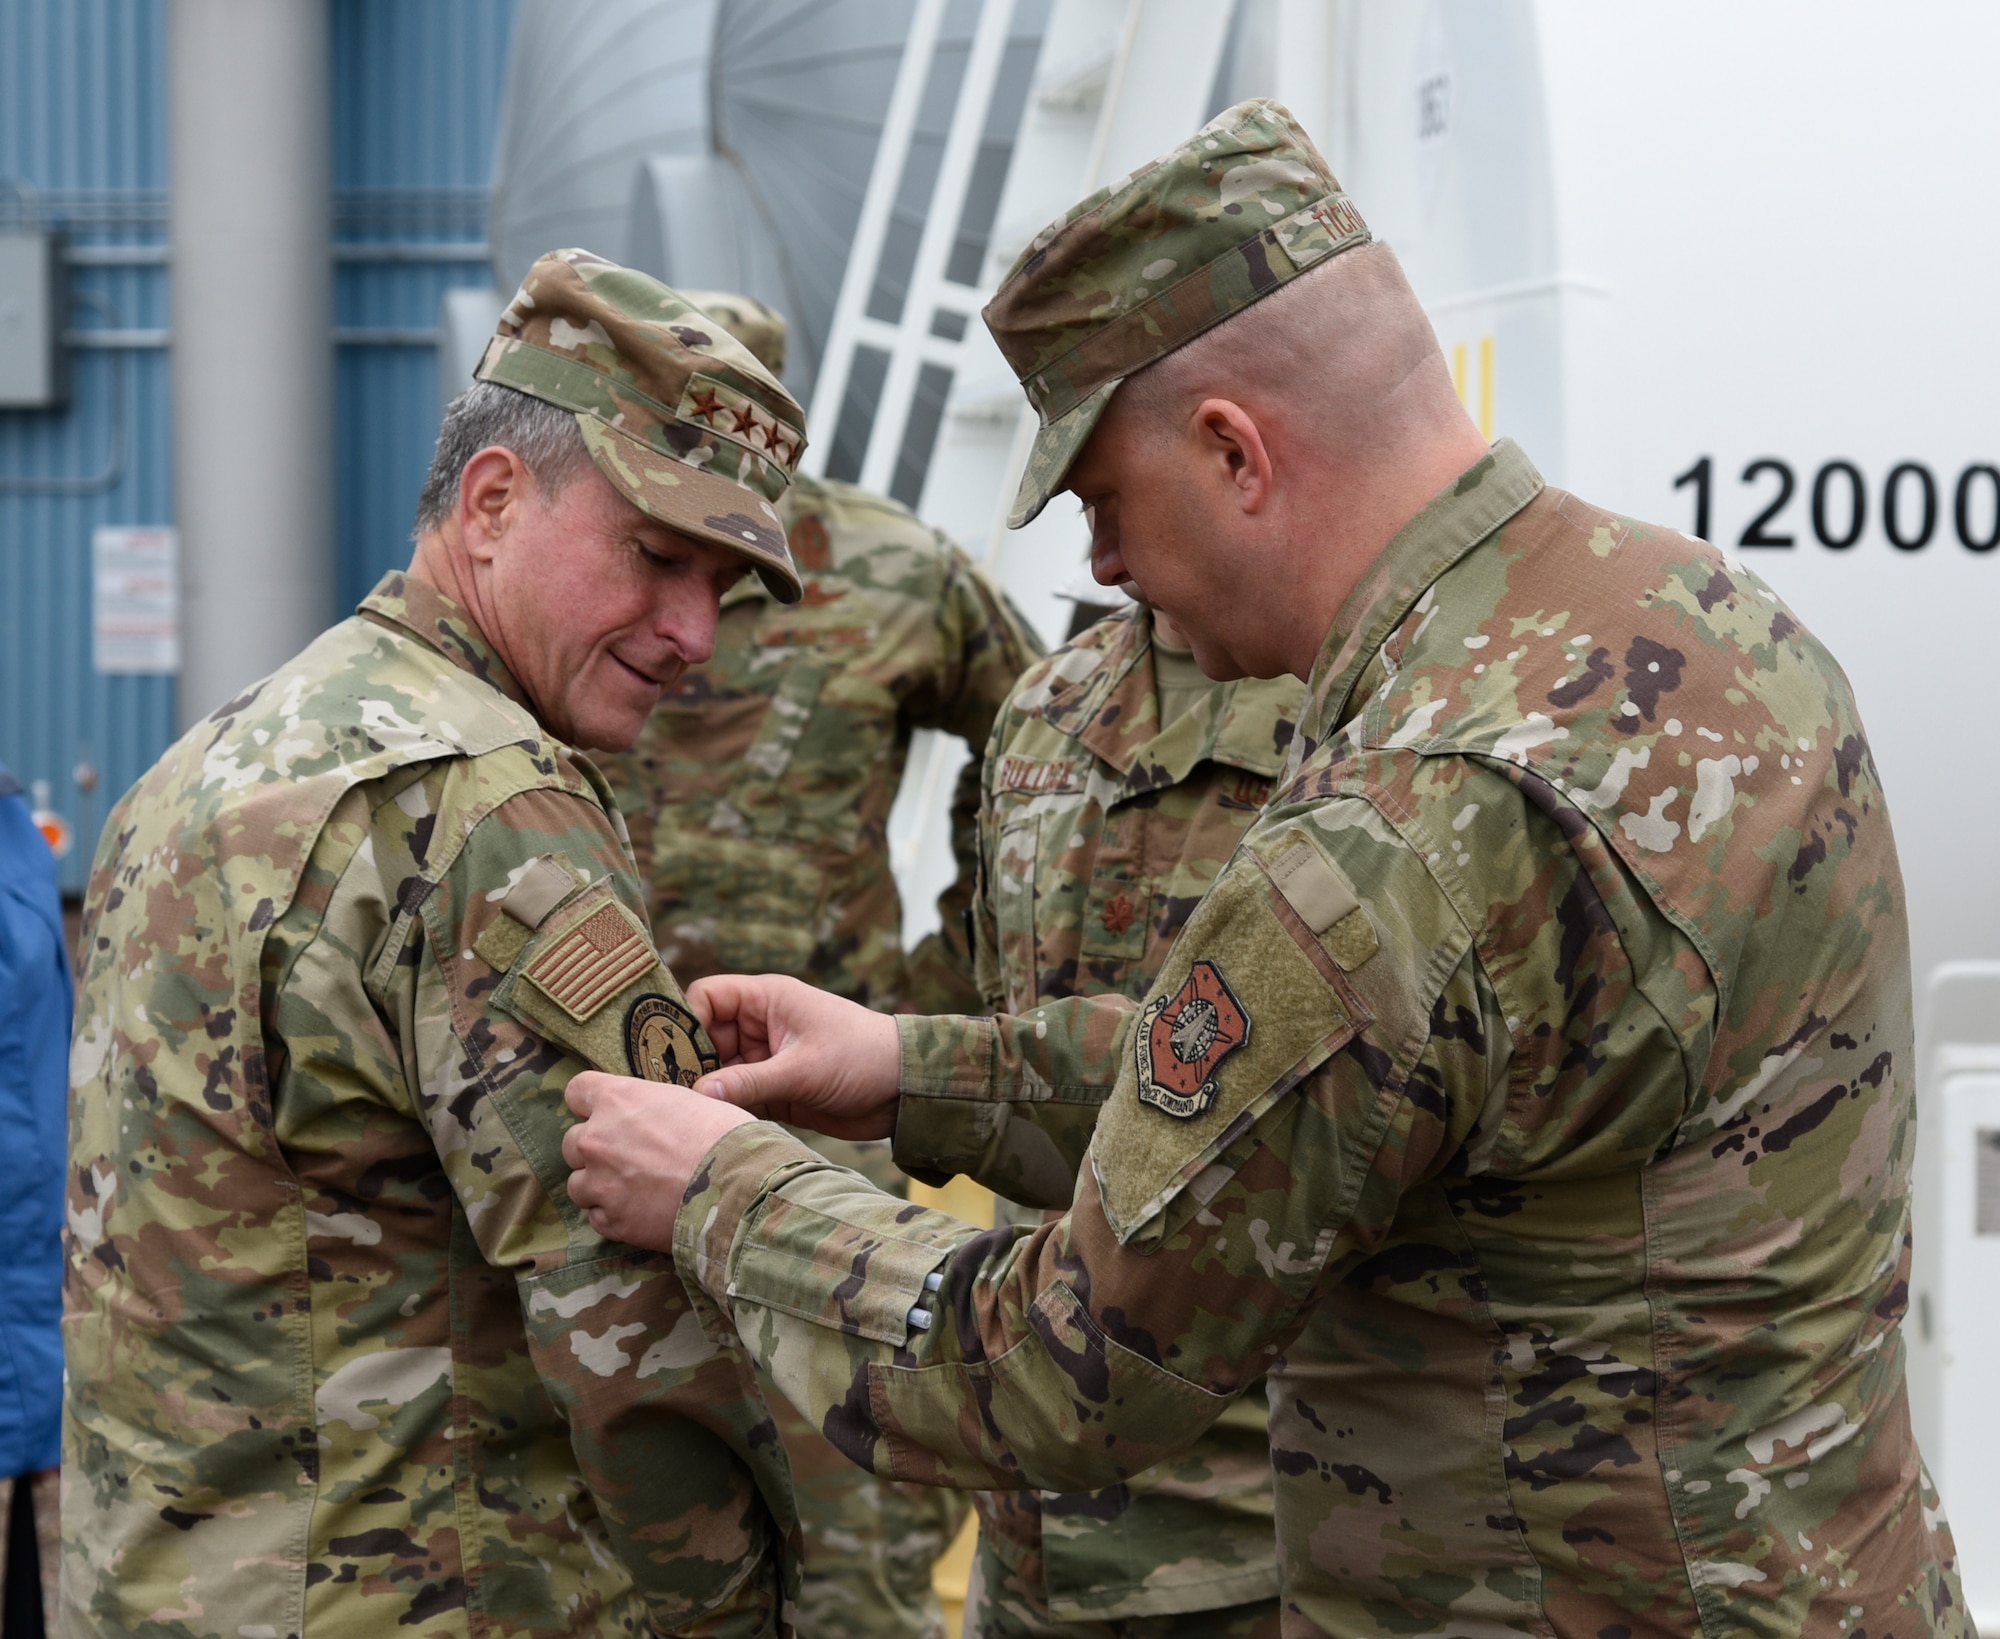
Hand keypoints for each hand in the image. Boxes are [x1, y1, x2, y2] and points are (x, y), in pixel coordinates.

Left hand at [562, 1073, 751, 1247]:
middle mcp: (597, 1138)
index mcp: (617, 1099)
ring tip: (636, 1190)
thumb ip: (653, 1108)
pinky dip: (614, 1215)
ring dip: (600, 1186)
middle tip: (629, 1157)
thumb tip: (652, 1117)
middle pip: (571, 1142)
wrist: (738, 1189)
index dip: (590, 1103)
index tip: (605, 1113)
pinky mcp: (611, 1221)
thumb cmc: (725, 1137)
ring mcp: (600, 1183)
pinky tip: (643, 1212)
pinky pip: (597, 1217)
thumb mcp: (690, 1101)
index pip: (576, 1091)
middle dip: (595, 1150)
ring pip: (578, 1184)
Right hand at [688, 973, 901, 1139]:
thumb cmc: (862, 1058)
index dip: (686, 1021)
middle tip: (670, 1095)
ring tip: (688, 1117)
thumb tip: (696, 1094)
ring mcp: (765, 1060)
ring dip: (706, 1093)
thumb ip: (748, 1081)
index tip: (673, 1055)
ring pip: (717, 1072)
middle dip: (689, 1064)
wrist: (906, 1090)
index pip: (707, 996)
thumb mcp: (803, 1069)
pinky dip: (725, 1111)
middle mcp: (760, 1027)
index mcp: (767, 1001)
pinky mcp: (774, 1092)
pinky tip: (713, 1128)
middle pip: (704, 1038)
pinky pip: (736, 1098)